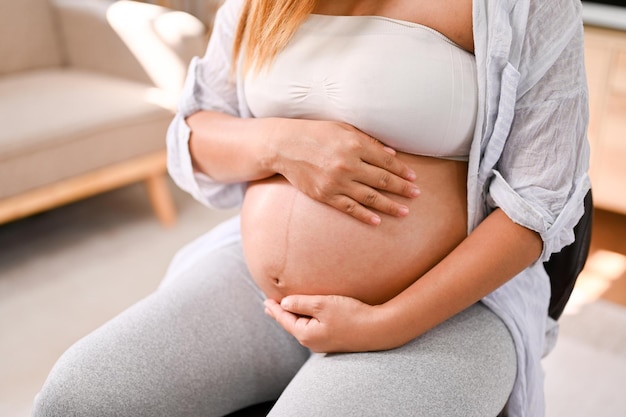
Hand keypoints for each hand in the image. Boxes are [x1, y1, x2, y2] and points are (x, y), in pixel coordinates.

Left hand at [264, 294, 388, 352]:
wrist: (378, 330)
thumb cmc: (351, 315)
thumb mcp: (322, 305)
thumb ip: (301, 303)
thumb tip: (285, 304)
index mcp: (306, 335)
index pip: (285, 319)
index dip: (275, 309)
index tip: (265, 300)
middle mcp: (313, 343)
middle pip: (292, 325)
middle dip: (281, 314)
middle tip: (268, 306)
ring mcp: (323, 343)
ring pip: (302, 328)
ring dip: (293, 317)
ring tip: (285, 309)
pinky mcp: (334, 341)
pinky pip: (313, 329)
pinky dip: (305, 320)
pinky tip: (306, 317)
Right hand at [272, 120, 419, 224]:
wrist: (285, 146)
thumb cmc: (316, 134)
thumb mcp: (343, 129)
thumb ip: (367, 141)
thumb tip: (391, 154)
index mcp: (355, 145)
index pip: (386, 161)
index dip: (402, 171)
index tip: (413, 178)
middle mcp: (348, 164)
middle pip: (382, 180)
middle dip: (402, 188)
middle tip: (417, 195)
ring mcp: (336, 182)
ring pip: (370, 197)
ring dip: (390, 205)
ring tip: (405, 212)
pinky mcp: (325, 195)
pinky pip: (349, 208)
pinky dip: (364, 215)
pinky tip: (377, 221)